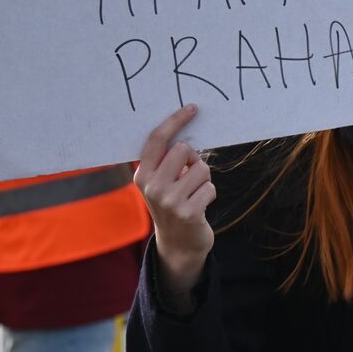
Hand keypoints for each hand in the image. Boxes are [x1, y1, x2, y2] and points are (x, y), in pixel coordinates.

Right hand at [135, 104, 215, 293]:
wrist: (178, 244)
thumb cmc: (174, 203)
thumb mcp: (162, 183)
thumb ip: (167, 161)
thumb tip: (187, 136)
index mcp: (142, 175)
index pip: (157, 140)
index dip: (175, 121)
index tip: (192, 108)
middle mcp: (151, 186)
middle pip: (184, 149)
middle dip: (194, 160)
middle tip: (189, 178)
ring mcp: (169, 200)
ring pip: (202, 168)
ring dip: (204, 180)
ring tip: (193, 194)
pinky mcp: (188, 212)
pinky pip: (210, 187)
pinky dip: (209, 194)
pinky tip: (199, 207)